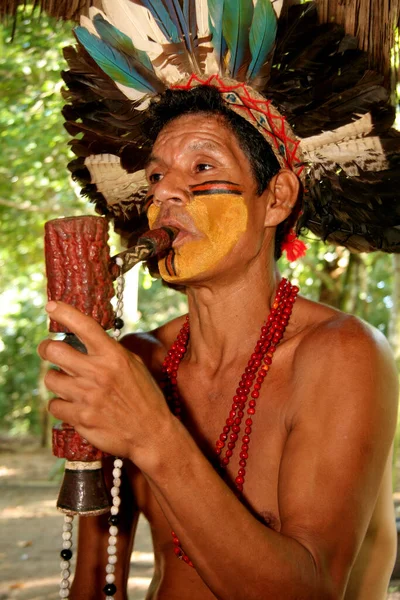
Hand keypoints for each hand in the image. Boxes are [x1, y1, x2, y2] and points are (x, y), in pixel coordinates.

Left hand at [38, 301, 172, 464]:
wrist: (151, 433)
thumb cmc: (145, 397)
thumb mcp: (135, 366)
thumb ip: (112, 352)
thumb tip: (90, 340)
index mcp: (113, 356)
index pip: (85, 326)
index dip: (64, 312)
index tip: (51, 305)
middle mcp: (98, 372)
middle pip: (53, 350)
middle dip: (47, 348)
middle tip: (50, 351)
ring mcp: (87, 396)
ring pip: (50, 379)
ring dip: (56, 380)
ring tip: (68, 384)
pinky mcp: (81, 417)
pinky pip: (54, 405)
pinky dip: (61, 405)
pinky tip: (74, 405)